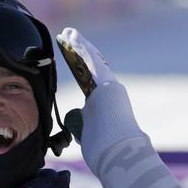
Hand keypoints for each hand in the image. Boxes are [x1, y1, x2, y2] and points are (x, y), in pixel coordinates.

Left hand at [55, 27, 116, 141]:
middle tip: (68, 37)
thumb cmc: (105, 151)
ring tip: (67, 33)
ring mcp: (110, 87)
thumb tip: (74, 117)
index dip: (79, 67)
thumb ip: (82, 123)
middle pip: (91, 66)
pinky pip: (92, 62)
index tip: (71, 57)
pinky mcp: (108, 84)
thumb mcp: (88, 134)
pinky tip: (71, 38)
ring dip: (78, 45)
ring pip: (92, 60)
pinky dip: (81, 49)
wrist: (119, 155)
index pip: (89, 80)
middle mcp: (109, 92)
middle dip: (78, 51)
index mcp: (104, 103)